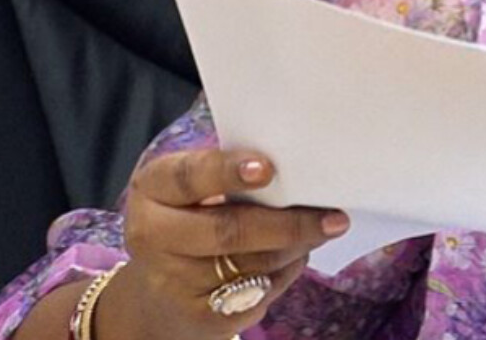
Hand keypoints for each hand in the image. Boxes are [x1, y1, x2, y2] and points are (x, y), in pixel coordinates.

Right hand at [104, 149, 349, 339]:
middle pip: (229, 229)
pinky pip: (259, 293)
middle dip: (288, 223)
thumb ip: (231, 177)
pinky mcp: (199, 318)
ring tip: (323, 229)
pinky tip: (292, 259)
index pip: (189, 176)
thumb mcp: (193, 192)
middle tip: (333, 217)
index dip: (228, 172)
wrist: (157, 296)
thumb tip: (299, 173)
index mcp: (153, 189)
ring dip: (297, 247)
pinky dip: (285, 273)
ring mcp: (173, 282)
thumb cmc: (191, 223)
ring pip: (253, 264)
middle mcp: (152, 235)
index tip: (267, 168)